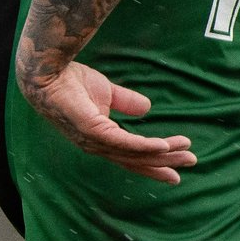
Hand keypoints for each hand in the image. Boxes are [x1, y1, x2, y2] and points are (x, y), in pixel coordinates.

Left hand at [21, 61, 198, 183]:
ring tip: (186, 151)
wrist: (49, 70)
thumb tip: (148, 108)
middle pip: (137, 160)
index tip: (175, 171)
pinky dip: (145, 146)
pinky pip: (124, 143)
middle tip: (190, 163)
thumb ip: (127, 102)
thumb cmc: (71, 80)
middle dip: (164, 163)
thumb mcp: (107, 92)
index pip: (131, 156)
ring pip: (134, 154)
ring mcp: (94, 141)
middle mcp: (97, 146)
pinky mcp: (93, 130)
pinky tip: (164, 146)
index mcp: (100, 140)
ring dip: (163, 154)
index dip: (154, 163)